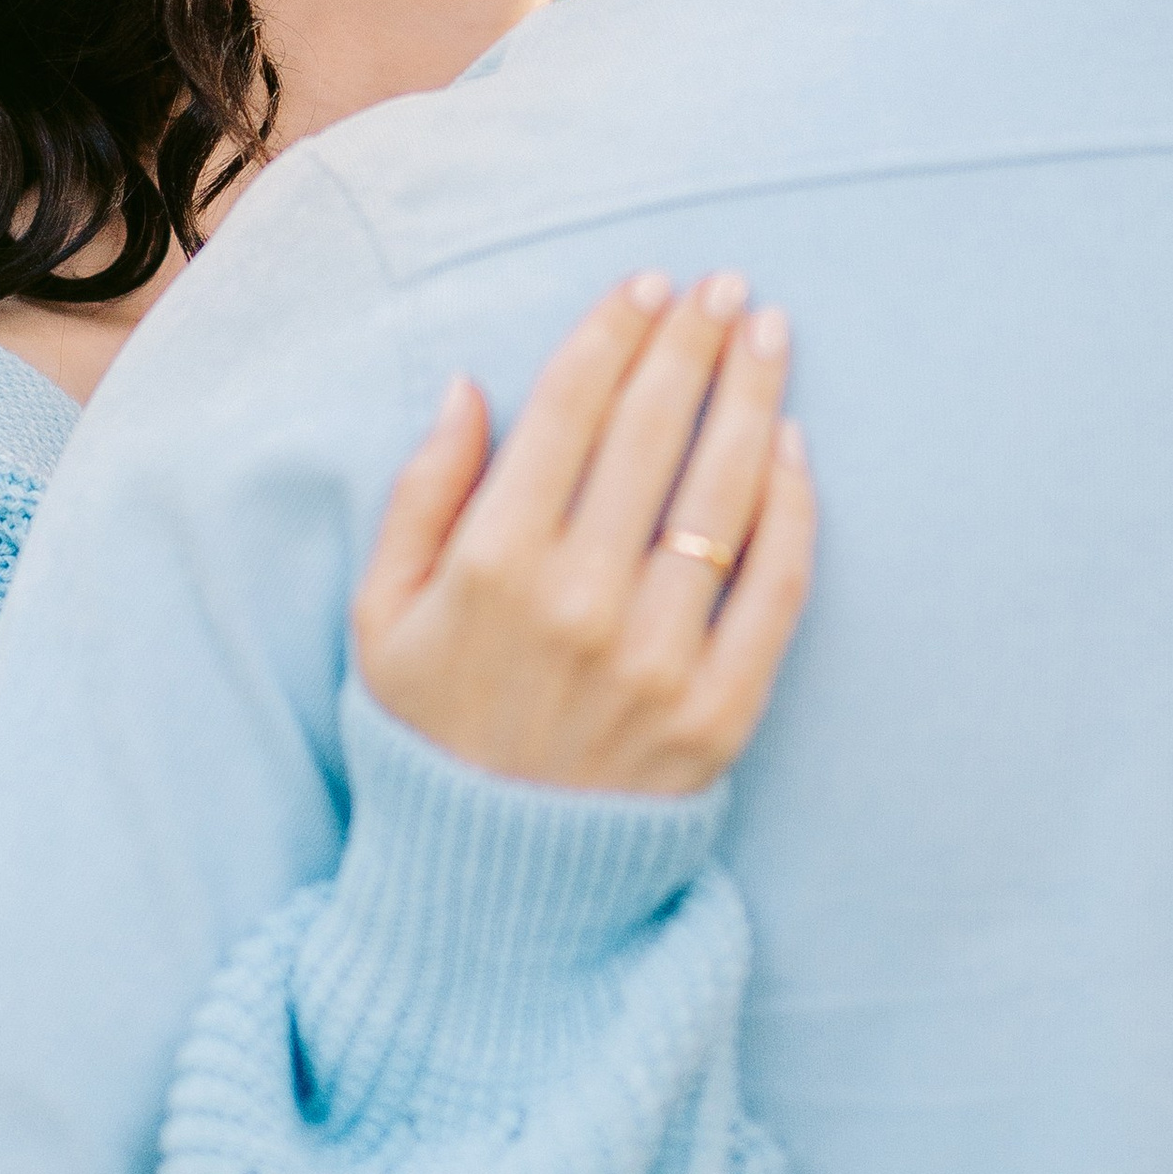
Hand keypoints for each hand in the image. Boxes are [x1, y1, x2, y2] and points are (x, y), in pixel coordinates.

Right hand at [350, 272, 815, 794]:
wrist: (493, 887)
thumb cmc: (430, 730)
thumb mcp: (380, 614)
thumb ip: (420, 494)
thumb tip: (470, 387)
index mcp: (492, 564)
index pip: (571, 409)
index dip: (615, 332)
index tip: (649, 286)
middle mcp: (581, 600)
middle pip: (655, 430)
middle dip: (695, 343)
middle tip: (727, 288)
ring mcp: (659, 657)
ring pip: (724, 493)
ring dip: (755, 398)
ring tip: (772, 337)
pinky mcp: (721, 711)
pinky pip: (775, 586)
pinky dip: (792, 508)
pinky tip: (792, 447)